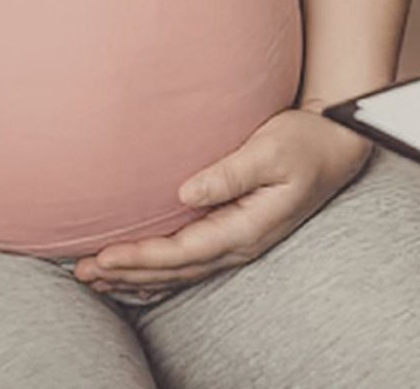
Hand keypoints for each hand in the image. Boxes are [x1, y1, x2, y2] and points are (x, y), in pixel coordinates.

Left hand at [72, 109, 372, 292]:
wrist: (337, 144)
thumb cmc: (306, 141)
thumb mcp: (270, 149)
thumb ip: (230, 173)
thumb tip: (187, 193)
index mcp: (247, 227)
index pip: (183, 251)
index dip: (141, 257)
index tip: (103, 255)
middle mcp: (241, 243)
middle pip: (175, 270)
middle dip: (128, 273)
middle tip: (82, 273)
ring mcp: (240, 242)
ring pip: (180, 272)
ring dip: (138, 277)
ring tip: (98, 279)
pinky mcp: (236, 232)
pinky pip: (191, 264)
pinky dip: (161, 274)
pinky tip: (138, 279)